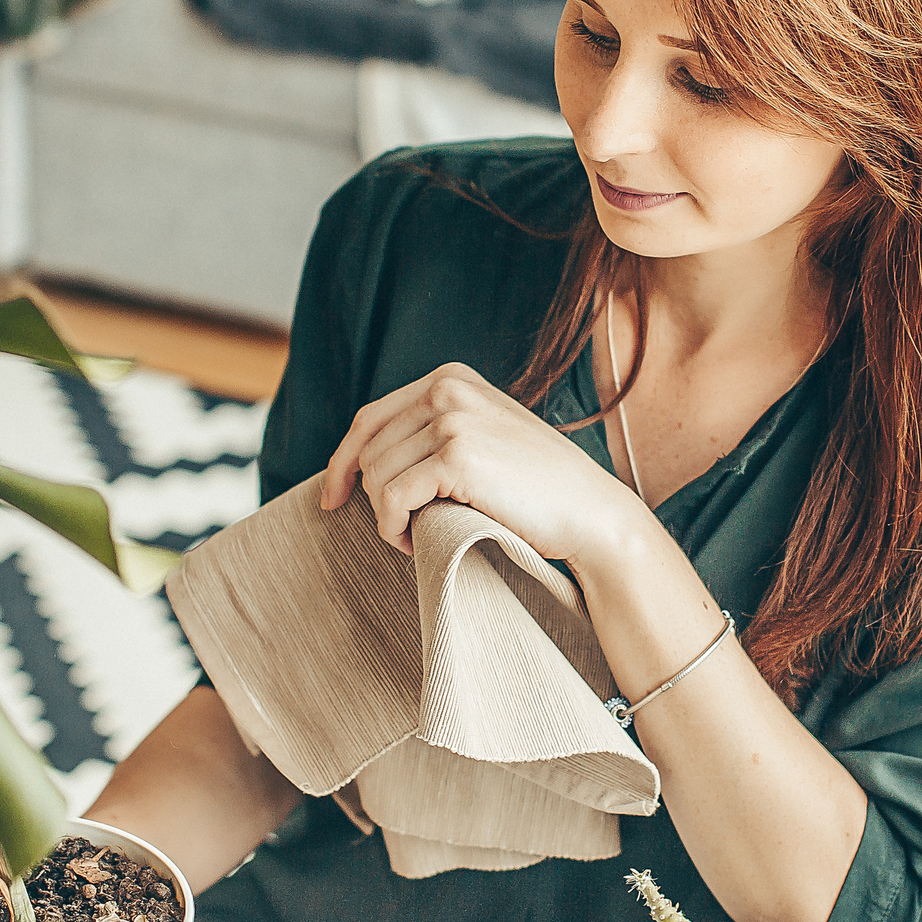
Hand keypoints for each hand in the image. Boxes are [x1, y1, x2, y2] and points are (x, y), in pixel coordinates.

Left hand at [321, 362, 654, 567]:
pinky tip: (413, 542)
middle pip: (368, 449)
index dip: (342, 461)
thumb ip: (433, 431)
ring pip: (376, 475)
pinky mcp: (456, 456)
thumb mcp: (481, 438)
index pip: (370, 419)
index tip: (332, 498)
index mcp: (450, 379)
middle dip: (372, 498)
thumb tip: (363, 460)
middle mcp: (447, 389)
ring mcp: (452, 419)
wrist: (589, 511)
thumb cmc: (535, 488)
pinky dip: (392, 528)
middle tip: (399, 531)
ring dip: (385, 517)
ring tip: (412, 536)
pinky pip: (391, 498)